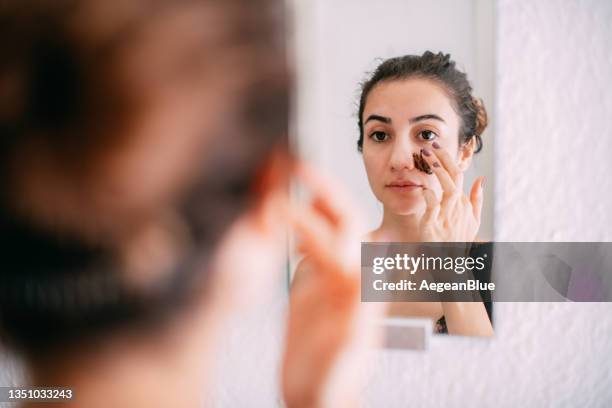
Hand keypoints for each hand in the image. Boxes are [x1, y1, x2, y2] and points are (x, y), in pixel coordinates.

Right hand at [282, 162, 385, 407]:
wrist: (319, 399)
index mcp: (358, 290)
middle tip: (293, 162)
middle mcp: (348, 276)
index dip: (311, 217)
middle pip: (340, 221)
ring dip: (305, 200)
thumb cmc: (331, 386)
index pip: (338, 240)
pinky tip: (276, 209)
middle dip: (320, 189)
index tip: (288, 194)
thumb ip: (352, 335)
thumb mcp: (339, 368)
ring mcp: (330, 277)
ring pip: (322, 227)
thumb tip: (362, 299)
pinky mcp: (312, 284)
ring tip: (281, 173)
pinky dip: (291, 222)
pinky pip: (305, 243)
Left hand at [418, 144, 484, 241]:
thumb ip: (476, 199)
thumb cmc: (459, 240)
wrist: (450, 263)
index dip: (448, 160)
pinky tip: (423, 187)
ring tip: (428, 158)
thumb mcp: (472, 221)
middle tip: (431, 146)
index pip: (458, 175)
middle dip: (443, 159)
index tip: (438, 147)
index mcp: (464, 203)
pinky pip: (432, 207)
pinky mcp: (432, 226)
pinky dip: (428, 195)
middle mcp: (457, 208)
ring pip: (447, 189)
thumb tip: (481, 179)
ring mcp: (447, 217)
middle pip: (454, 178)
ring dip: (438, 172)